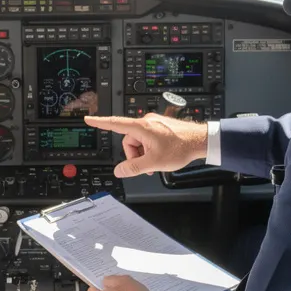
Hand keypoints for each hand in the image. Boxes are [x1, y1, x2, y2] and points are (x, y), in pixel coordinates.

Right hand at [83, 114, 208, 177]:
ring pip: (139, 142)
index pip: (115, 123)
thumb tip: (119, 171)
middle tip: (147, 164)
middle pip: (129, 140)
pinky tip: (160, 157)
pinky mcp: (160, 127)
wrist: (201, 141)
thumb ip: (134, 167)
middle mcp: (147, 122)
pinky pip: (148, 139)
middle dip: (135, 155)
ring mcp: (154, 124)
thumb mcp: (154, 162)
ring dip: (144, 154)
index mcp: (142, 127)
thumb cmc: (181, 147)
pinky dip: (150, 149)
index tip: (89, 120)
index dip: (100, 123)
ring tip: (156, 162)